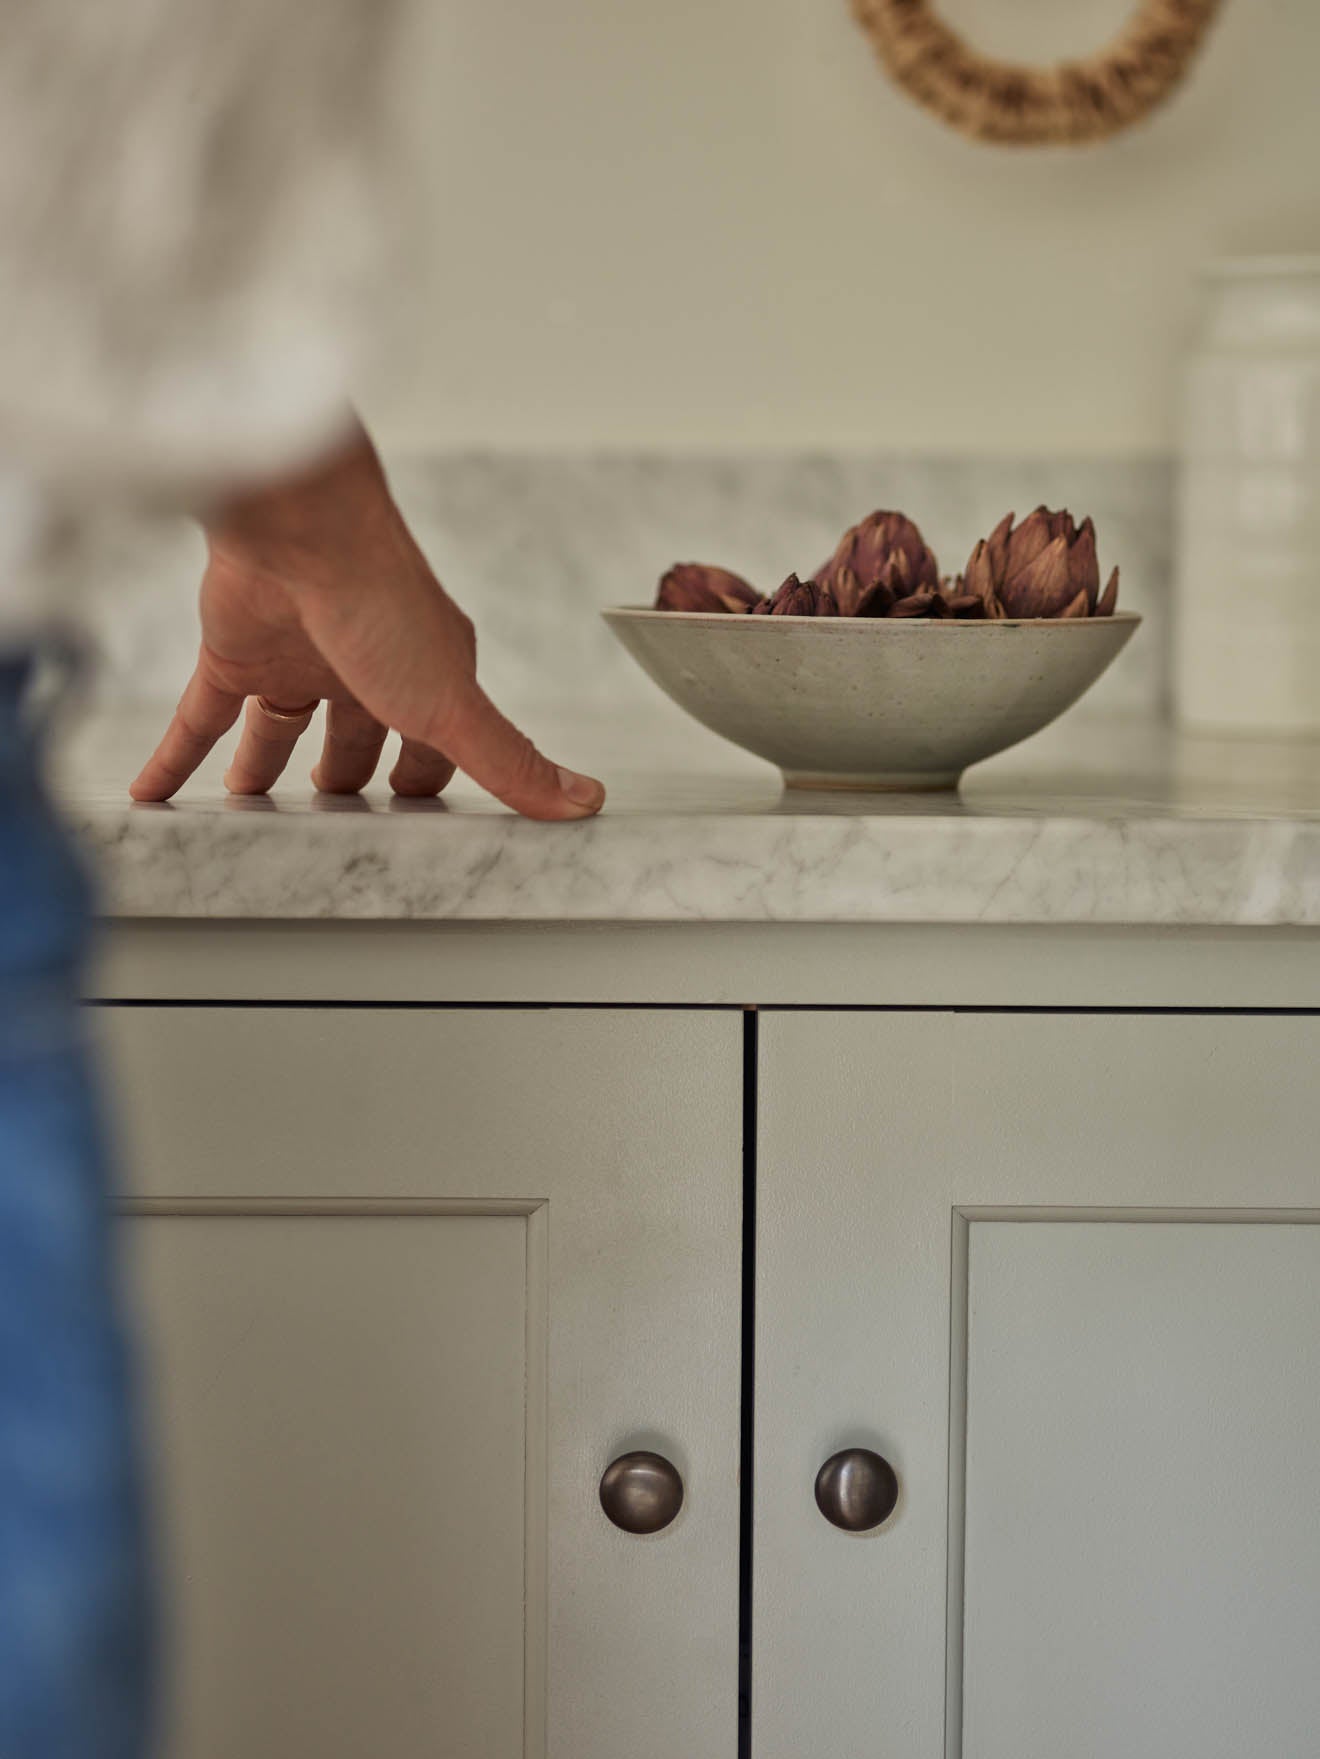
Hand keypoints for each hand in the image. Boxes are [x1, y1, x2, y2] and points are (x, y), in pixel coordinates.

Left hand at [129, 427, 605, 818]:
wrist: (300, 530)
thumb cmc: (384, 606)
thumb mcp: (456, 706)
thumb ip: (513, 762)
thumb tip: (587, 801)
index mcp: (424, 676)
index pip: (432, 749)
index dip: (424, 789)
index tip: (417, 833)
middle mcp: (361, 667)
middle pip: (352, 744)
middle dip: (344, 786)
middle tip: (332, 833)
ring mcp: (296, 658)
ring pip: (276, 733)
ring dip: (262, 776)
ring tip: (246, 821)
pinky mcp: (233, 653)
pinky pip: (199, 717)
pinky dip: (176, 756)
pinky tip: (153, 796)